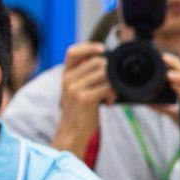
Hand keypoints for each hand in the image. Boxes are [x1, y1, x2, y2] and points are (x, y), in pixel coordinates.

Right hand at [57, 42, 116, 156]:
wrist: (72, 132)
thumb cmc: (80, 111)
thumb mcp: (77, 89)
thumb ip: (86, 76)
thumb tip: (105, 62)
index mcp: (66, 75)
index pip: (73, 51)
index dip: (88, 46)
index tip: (102, 49)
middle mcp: (68, 79)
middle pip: (98, 62)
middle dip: (110, 73)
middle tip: (110, 88)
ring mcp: (75, 88)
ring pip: (105, 73)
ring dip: (113, 85)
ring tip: (109, 97)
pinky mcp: (85, 98)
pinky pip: (108, 87)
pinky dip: (113, 94)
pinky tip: (109, 102)